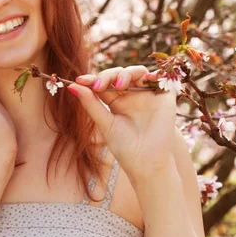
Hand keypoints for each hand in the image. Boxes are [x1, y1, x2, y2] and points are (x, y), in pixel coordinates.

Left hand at [67, 66, 177, 183]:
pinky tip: (144, 78)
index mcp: (116, 102)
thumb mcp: (104, 123)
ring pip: (138, 72)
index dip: (93, 79)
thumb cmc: (124, 147)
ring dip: (127, 73)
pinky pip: (161, 79)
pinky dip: (153, 74)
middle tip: (99, 85)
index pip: (104, 83)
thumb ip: (90, 103)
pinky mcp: (164, 98)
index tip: (80, 80)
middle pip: (119, 74)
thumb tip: (71, 86)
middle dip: (108, 75)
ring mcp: (148, 96)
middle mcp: (132, 96)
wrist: (146, 163)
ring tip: (119, 84)